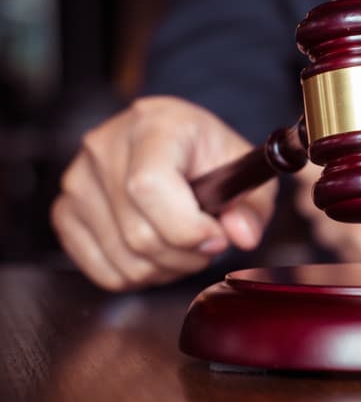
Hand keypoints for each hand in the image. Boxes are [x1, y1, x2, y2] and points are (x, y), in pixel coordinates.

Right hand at [51, 95, 277, 290]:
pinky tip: (157, 253)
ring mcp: (78, 180)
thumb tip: (242, 236)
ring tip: (185, 245)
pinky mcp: (65, 211)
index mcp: (154, 126)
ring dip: (166, 269)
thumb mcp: (244, 171)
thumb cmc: (208, 154)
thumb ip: (253, 206)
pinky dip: (137, 275)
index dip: (187, 227)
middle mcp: (105, 147)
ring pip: (124, 260)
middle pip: (138, 233)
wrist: (174, 141)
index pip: (149, 186)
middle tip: (208, 244)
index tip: (217, 238)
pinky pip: (101, 270)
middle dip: (186, 255)